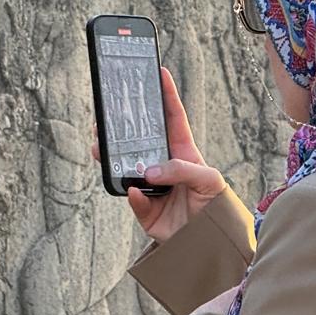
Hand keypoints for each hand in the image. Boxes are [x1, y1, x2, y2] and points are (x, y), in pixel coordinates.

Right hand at [91, 66, 226, 243]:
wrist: (208, 243)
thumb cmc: (214, 206)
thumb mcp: (209, 180)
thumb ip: (182, 170)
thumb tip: (149, 172)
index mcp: (182, 151)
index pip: (172, 118)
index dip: (166, 95)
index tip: (159, 72)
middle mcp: (163, 165)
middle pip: (138, 139)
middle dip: (121, 125)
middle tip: (107, 113)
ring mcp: (151, 186)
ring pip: (125, 166)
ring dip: (111, 156)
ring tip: (100, 146)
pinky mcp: (144, 209)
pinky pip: (132, 198)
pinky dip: (132, 195)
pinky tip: (133, 190)